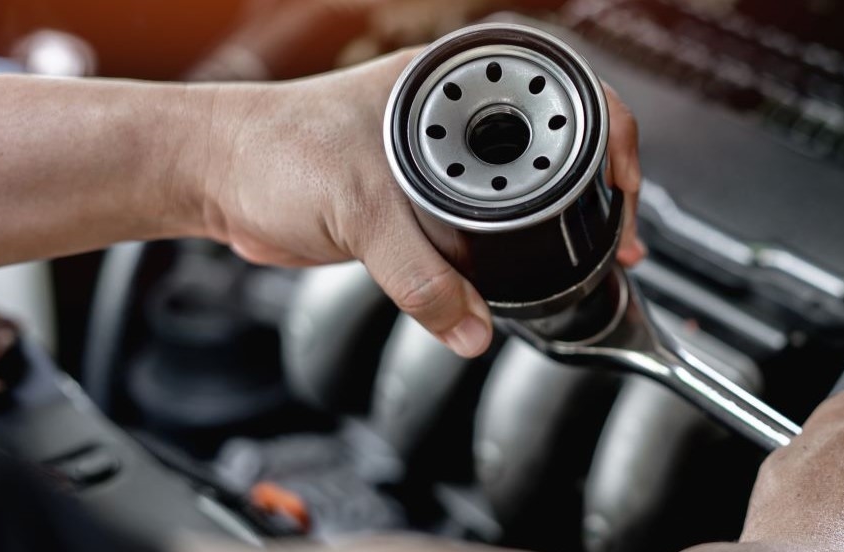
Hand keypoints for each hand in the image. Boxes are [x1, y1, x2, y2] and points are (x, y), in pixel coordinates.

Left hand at [194, 49, 643, 357]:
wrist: (219, 178)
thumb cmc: (273, 151)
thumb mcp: (358, 209)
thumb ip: (419, 277)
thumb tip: (473, 328)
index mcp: (449, 81)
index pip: (559, 89)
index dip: (608, 134)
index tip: (623, 185)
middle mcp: (454, 111)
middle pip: (556, 142)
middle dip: (599, 186)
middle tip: (623, 232)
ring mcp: (442, 157)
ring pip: (524, 186)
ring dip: (562, 221)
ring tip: (601, 252)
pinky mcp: (425, 202)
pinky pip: (488, 226)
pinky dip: (516, 250)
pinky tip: (535, 270)